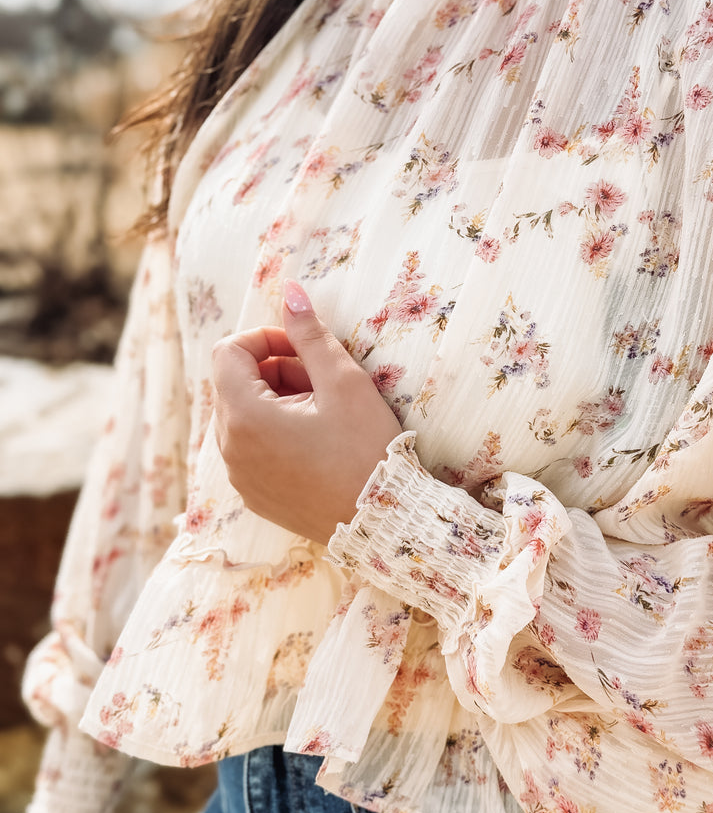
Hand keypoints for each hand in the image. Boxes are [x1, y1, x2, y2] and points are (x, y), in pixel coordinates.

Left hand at [212, 280, 402, 543]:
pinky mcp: (254, 495)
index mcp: (244, 416)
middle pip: (235, 383)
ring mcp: (239, 476)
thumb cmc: (367, 449)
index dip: (265, 338)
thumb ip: (309, 334)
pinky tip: (318, 442)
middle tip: (322, 381)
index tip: (303, 347)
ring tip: (325, 412)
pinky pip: (251, 448)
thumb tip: (290, 290)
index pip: (228, 351)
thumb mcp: (343, 381)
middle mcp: (230, 448)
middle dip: (275, 370)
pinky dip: (276, 433)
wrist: (384, 522)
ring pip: (244, 415)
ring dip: (277, 401)